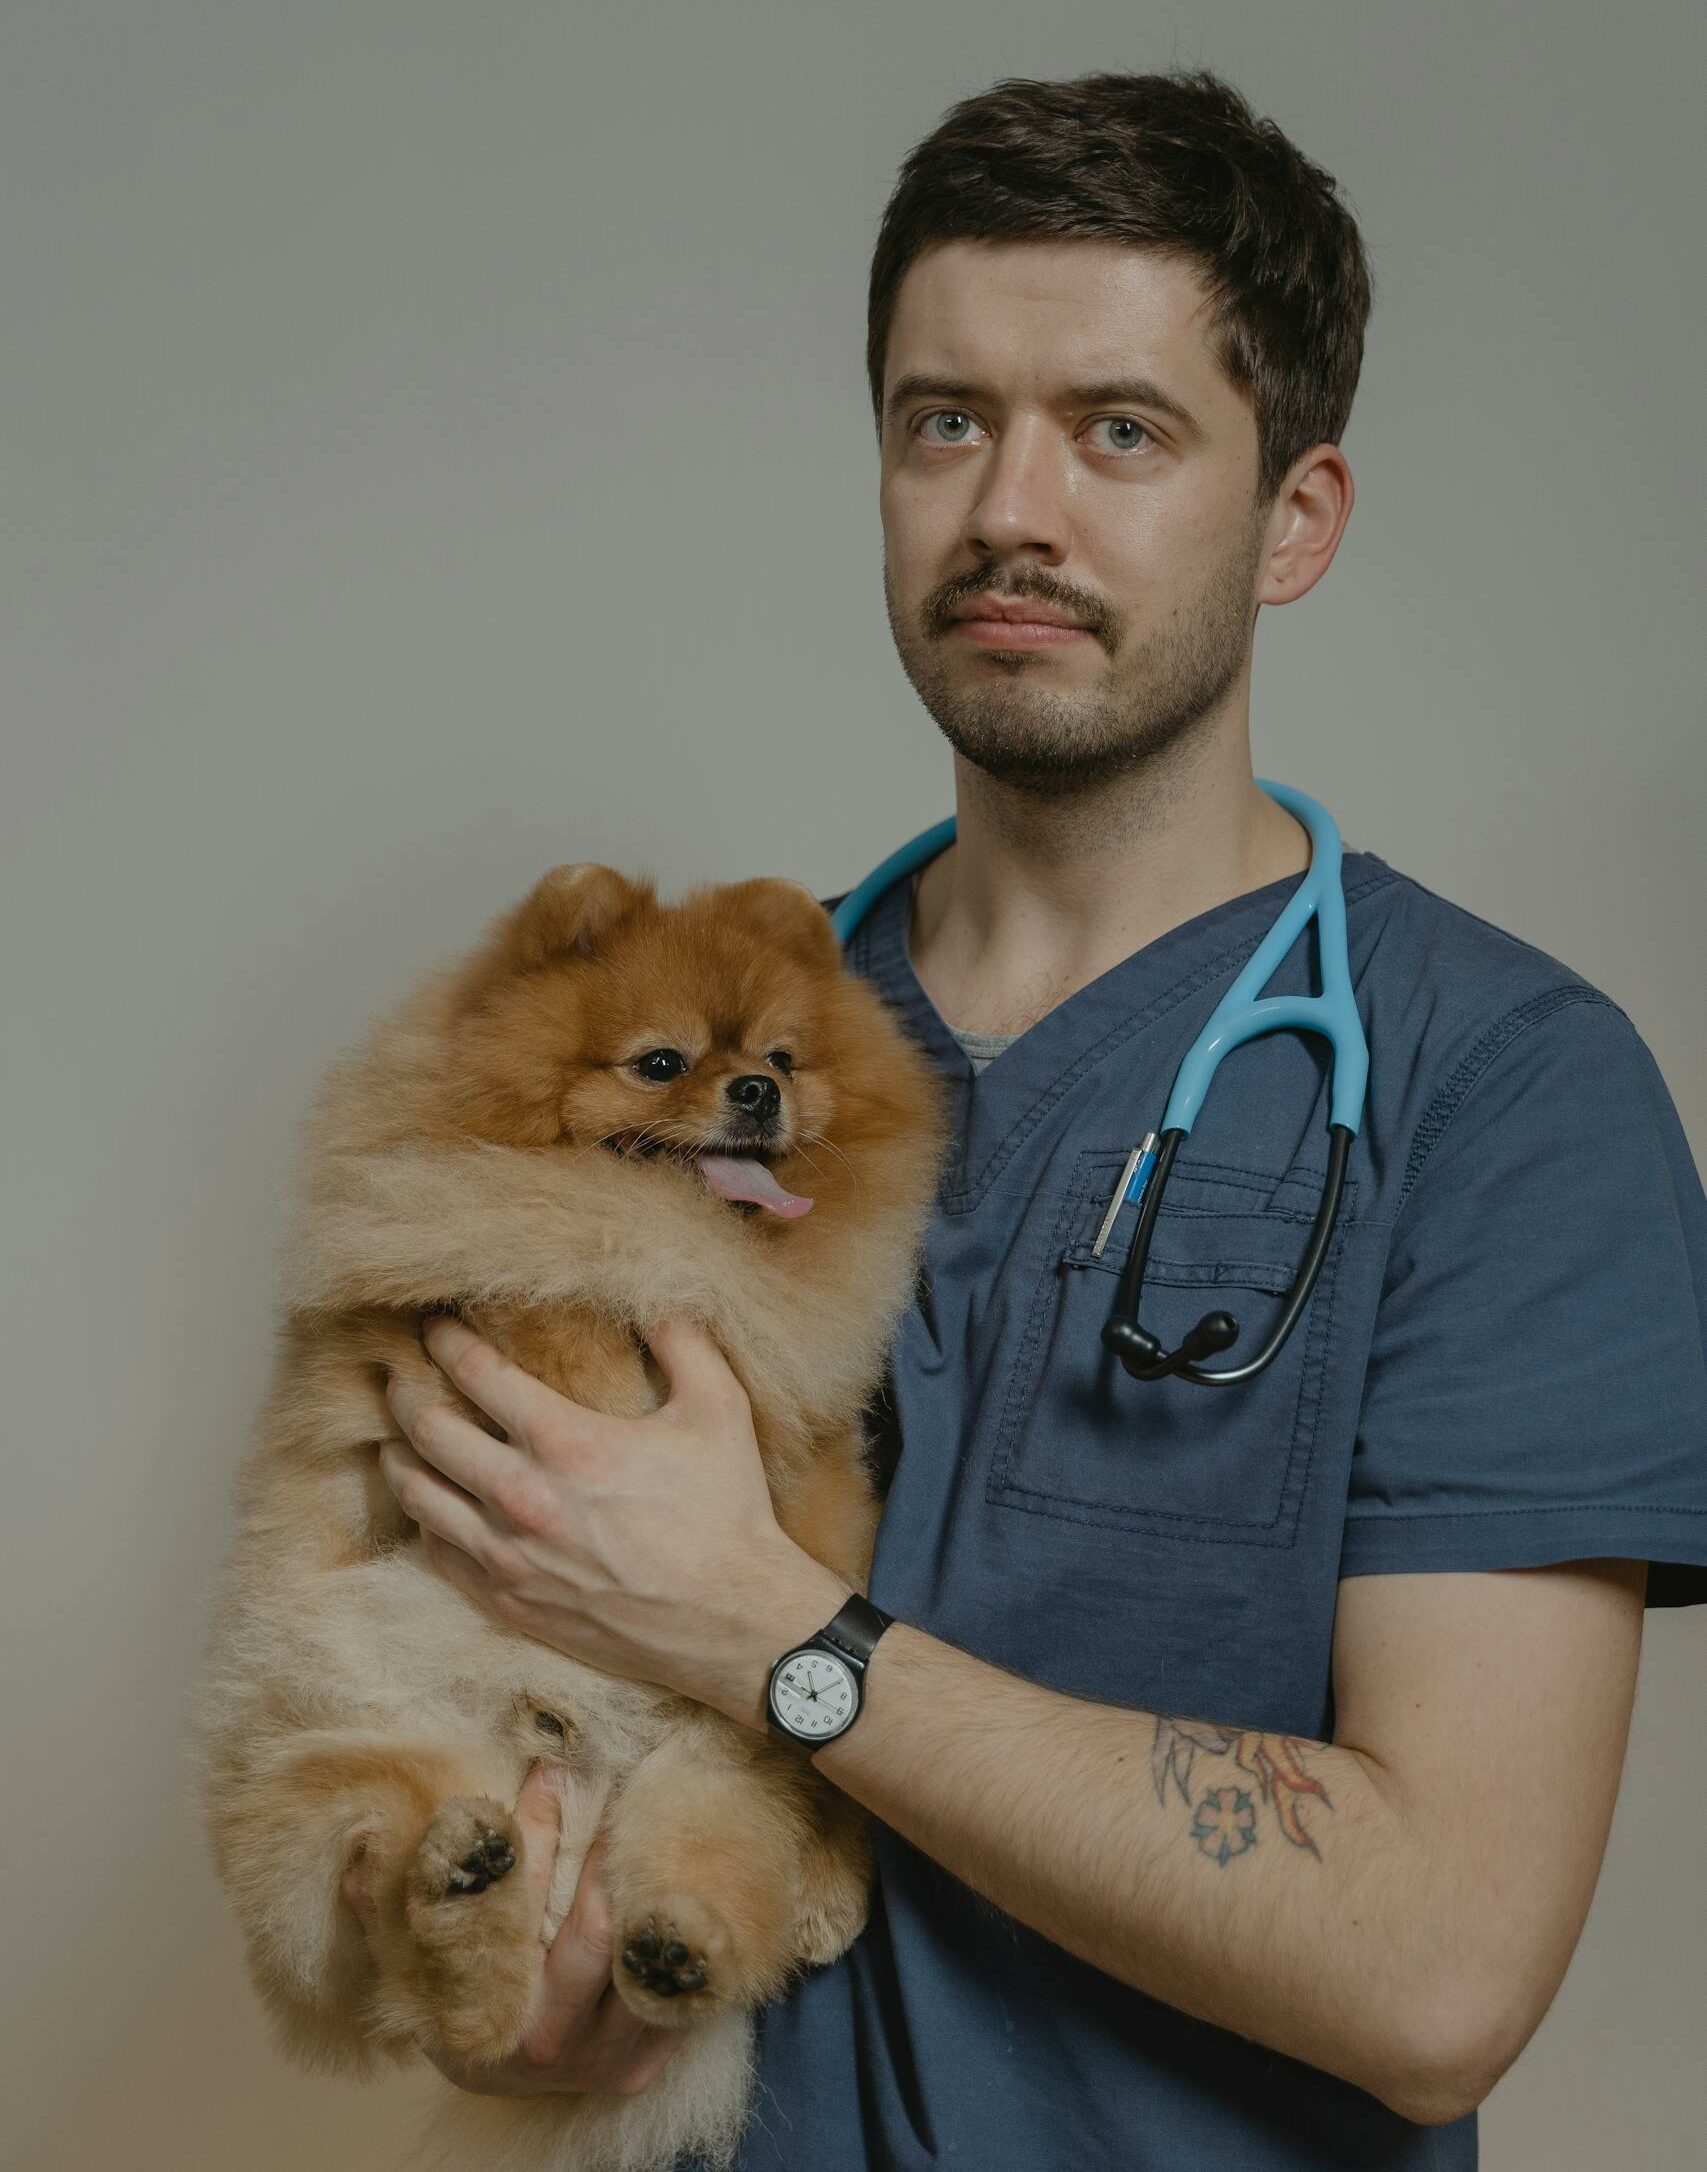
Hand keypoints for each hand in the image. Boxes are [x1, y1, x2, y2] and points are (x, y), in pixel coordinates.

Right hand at [341, 1761, 682, 2096]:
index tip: (553, 1769)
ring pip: (644, 1961)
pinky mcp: (641, 2066)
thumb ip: (383, 1909)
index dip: (537, 1826)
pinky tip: (676, 1890)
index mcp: (486, 2010)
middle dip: (608, 1853)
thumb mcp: (413, 1960)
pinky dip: (677, 1942)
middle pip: (595, 1928)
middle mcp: (546, 2043)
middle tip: (621, 1788)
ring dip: (651, 1893)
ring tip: (652, 1828)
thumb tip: (360, 1850)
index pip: (517, 1899)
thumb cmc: (457, 2000)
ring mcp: (600, 2060)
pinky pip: (676, 1996)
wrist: (497, 2074)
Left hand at [379, 1312, 840, 1718]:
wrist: (729, 1621)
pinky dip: (424, 1520)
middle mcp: (520, 1497)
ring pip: (417, 1495)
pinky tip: (432, 1502)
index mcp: (564, 1442)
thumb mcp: (719, 1407)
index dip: (446, 1342)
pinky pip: (437, 1553)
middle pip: (426, 1430)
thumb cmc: (727, 1510)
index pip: (475, 1374)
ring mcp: (507, 1556)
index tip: (435, 1327)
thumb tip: (655, 1294)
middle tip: (401, 1374)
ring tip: (400, 1436)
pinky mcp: (508, 1601)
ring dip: (400, 1457)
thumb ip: (682, 1340)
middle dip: (404, 1392)